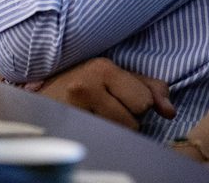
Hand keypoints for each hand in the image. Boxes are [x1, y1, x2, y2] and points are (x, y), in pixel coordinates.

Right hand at [29, 56, 174, 129]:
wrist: (39, 97)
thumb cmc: (84, 85)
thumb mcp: (117, 77)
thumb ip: (150, 88)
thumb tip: (170, 111)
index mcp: (103, 68)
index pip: (145, 101)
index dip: (139, 106)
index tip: (121, 99)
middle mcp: (87, 86)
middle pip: (134, 120)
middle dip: (128, 119)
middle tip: (107, 109)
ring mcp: (73, 109)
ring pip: (118, 133)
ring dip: (114, 130)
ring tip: (96, 117)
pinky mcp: (66, 127)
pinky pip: (101, 140)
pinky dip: (99, 136)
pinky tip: (88, 126)